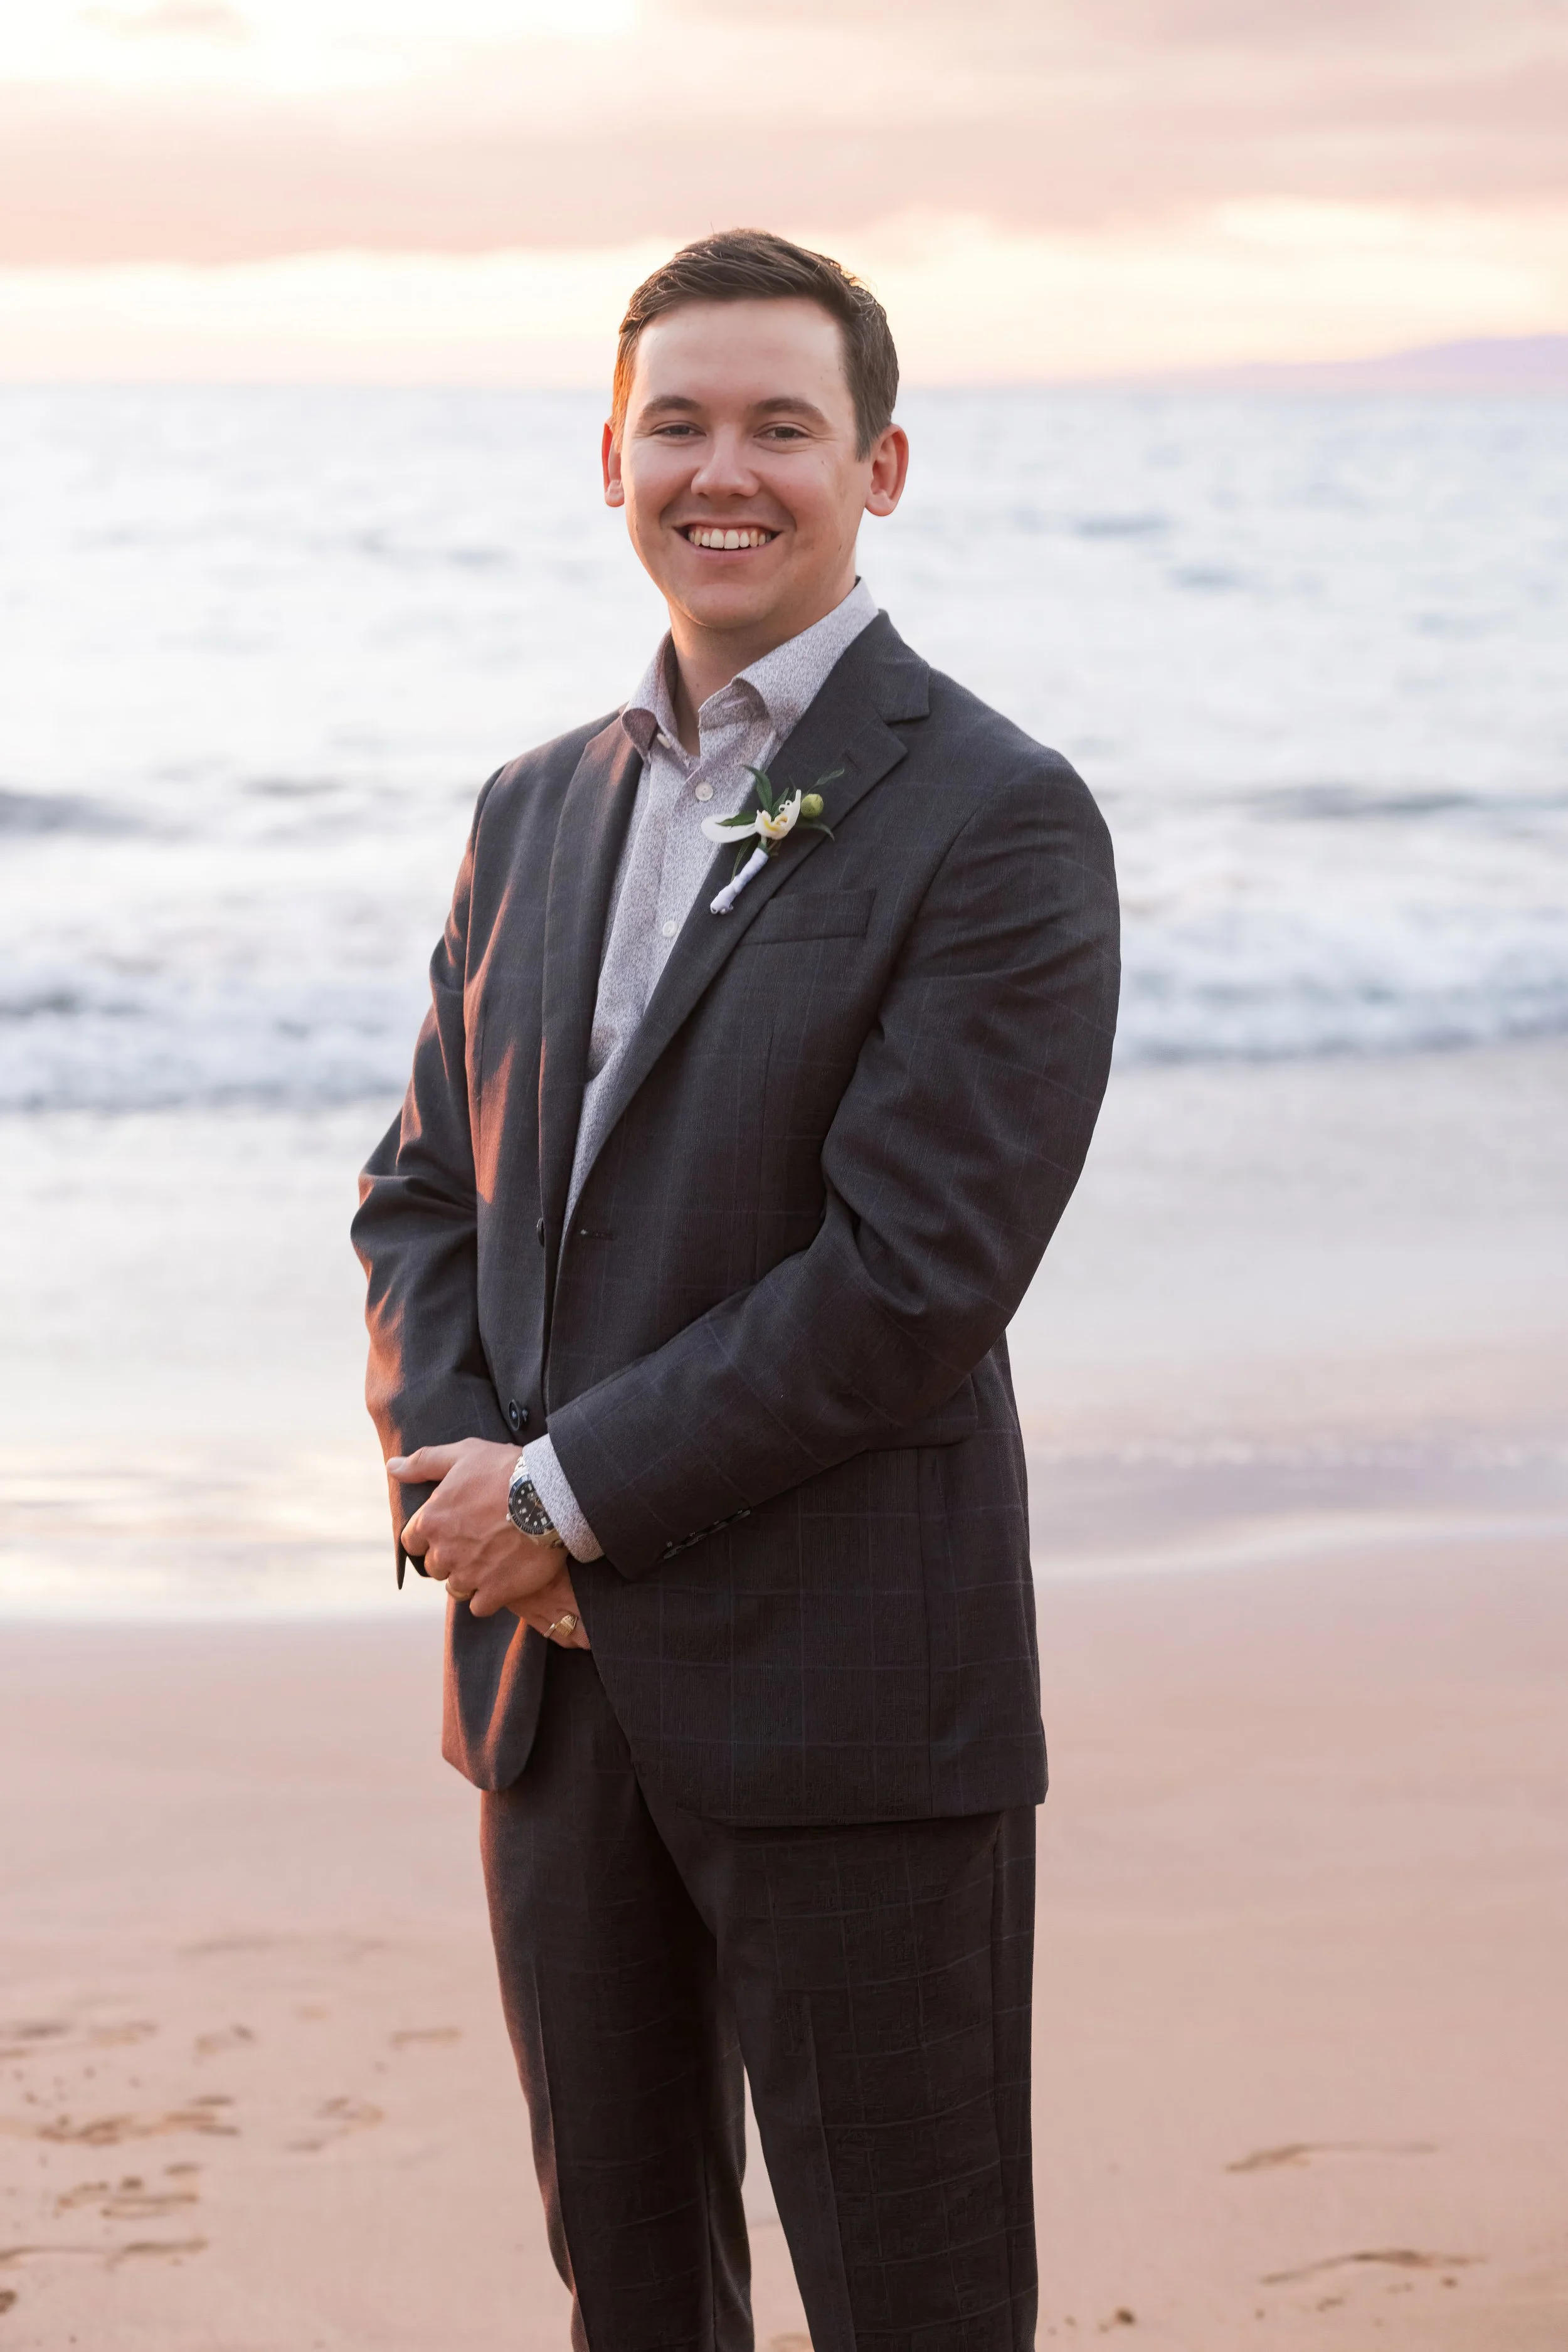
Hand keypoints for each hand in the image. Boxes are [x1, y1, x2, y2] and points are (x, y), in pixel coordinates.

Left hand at [388, 1439, 589, 1643]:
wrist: (551, 1494)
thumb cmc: (505, 1469)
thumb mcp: (463, 1455)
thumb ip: (424, 1463)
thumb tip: (392, 1467)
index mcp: (431, 1520)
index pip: (412, 1543)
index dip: (430, 1537)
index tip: (451, 1530)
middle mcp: (445, 1551)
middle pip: (436, 1567)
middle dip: (451, 1557)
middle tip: (477, 1542)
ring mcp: (470, 1574)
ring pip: (456, 1588)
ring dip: (470, 1578)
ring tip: (493, 1560)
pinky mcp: (495, 1591)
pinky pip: (479, 1606)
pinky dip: (488, 1597)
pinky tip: (503, 1579)